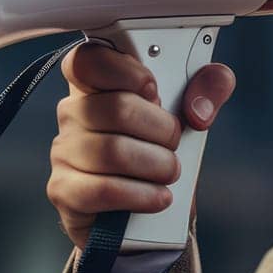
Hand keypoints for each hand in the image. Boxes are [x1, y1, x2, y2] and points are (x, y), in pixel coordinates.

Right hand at [47, 41, 235, 247]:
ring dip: (157, 165)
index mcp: (98, 84)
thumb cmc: (160, 152)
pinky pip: (104, 190)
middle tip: (174, 142)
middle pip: (116, 107)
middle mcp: (74, 113)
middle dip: (161, 129)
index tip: (154, 89)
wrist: (145, 213)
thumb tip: (200, 106)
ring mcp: (63, 152)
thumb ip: (209, 89)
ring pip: (113, 151)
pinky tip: (158, 196)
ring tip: (169, 172)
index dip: (125, 71)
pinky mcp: (65, 191)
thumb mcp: (191, 114)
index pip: (89, 59)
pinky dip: (142, 195)